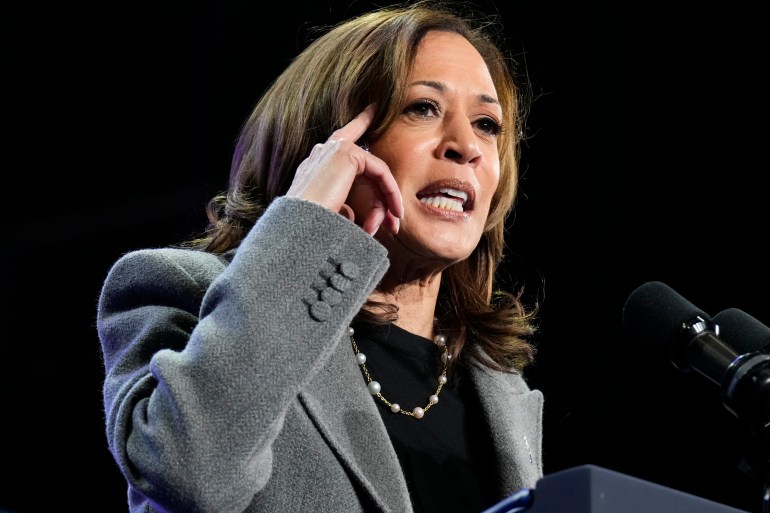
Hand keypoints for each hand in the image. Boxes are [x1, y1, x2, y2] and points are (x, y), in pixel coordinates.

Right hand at [285, 104, 403, 234]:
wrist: (298, 227)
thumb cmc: (313, 229)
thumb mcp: (333, 217)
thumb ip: (347, 209)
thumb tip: (362, 218)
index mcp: (312, 167)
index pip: (341, 143)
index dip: (359, 123)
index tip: (372, 109)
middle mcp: (320, 153)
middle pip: (364, 162)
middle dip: (384, 190)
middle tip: (395, 217)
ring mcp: (330, 149)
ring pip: (374, 170)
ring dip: (386, 199)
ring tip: (395, 223)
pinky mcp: (345, 152)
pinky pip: (380, 170)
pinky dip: (390, 192)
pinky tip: (395, 210)